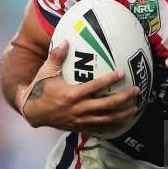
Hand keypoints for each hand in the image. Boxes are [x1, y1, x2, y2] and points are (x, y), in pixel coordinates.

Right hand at [19, 41, 139, 132]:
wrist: (32, 111)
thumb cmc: (40, 89)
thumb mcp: (46, 72)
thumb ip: (56, 57)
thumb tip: (65, 41)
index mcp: (71, 94)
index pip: (95, 86)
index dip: (109, 80)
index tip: (122, 73)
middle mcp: (78, 108)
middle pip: (106, 105)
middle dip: (123, 98)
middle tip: (136, 91)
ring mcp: (80, 119)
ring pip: (106, 119)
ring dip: (122, 114)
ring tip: (136, 108)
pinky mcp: (80, 126)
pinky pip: (99, 127)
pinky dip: (113, 126)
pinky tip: (124, 122)